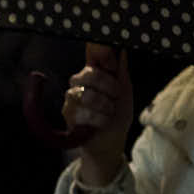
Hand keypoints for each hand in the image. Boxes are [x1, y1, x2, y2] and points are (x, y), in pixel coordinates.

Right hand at [61, 43, 133, 186]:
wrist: (110, 143)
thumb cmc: (117, 116)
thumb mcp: (125, 92)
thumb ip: (121, 72)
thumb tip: (121, 50)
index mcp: (94, 73)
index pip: (92, 53)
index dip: (101, 53)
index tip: (112, 64)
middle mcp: (80, 83)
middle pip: (88, 73)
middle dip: (106, 85)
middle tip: (116, 96)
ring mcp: (72, 98)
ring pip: (85, 94)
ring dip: (103, 105)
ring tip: (109, 113)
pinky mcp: (68, 115)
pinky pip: (81, 112)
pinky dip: (97, 119)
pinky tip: (102, 124)